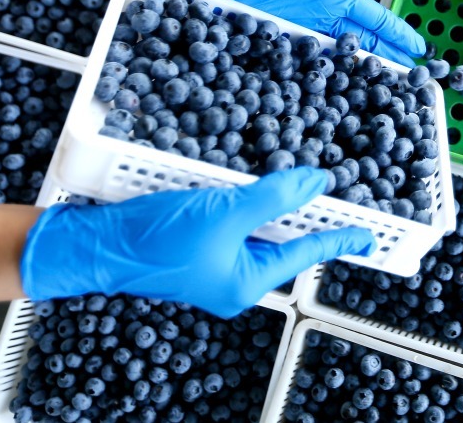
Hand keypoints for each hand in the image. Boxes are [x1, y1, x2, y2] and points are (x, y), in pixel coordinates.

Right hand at [20, 168, 375, 317]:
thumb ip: (275, 197)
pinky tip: (250, 180)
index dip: (339, 237)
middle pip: (284, 238)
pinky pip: (233, 218)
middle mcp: (233, 275)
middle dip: (306, 211)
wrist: (93, 240)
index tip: (369, 235)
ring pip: (259, 225)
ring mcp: (214, 258)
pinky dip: (246, 198)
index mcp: (246, 282)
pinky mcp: (196, 240)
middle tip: (335, 191)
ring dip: (275, 201)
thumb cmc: (153, 240)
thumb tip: (316, 184)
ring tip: (298, 180)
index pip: (306, 254)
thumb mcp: (226, 213)